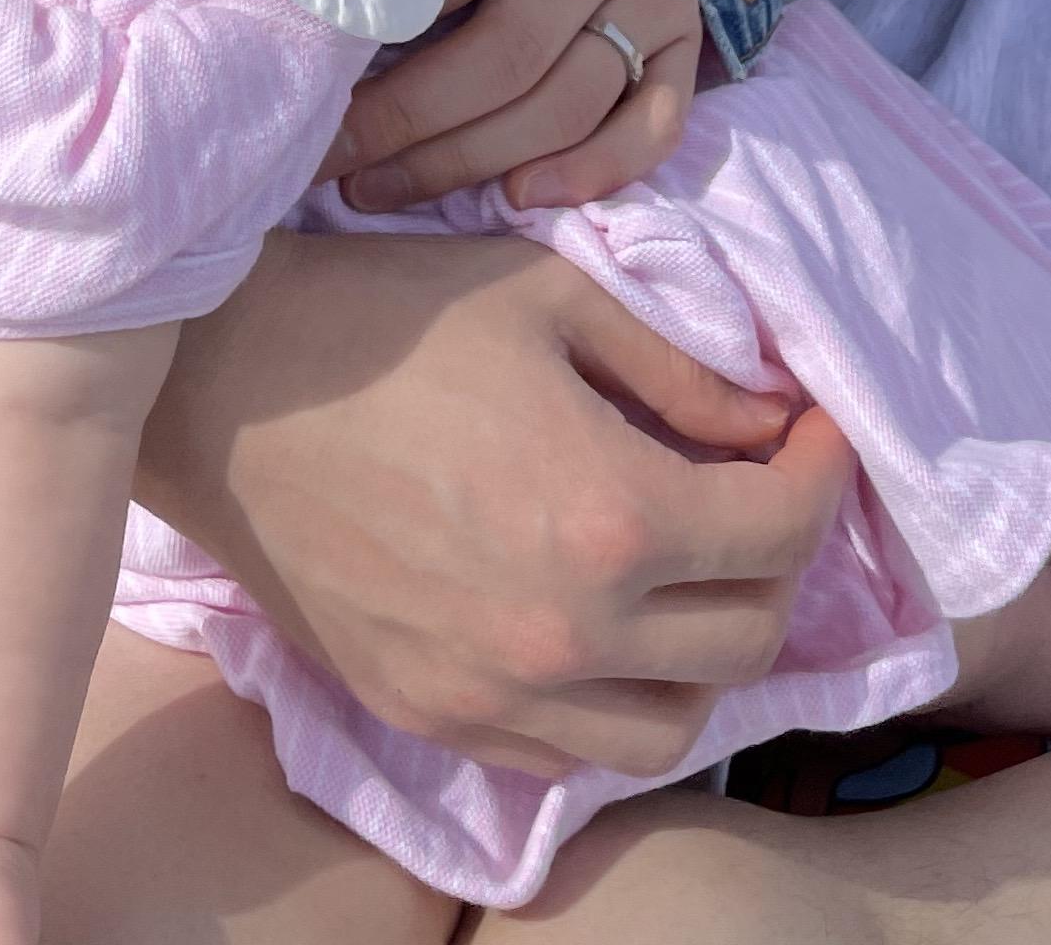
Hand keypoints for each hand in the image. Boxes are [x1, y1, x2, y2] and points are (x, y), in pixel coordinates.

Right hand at [137, 225, 849, 770]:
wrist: (227, 388)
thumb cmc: (391, 318)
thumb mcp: (552, 295)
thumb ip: (678, 369)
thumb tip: (766, 422)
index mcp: (609, 514)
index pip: (784, 530)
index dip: (823, 471)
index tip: (810, 429)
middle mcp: (567, 632)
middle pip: (749, 639)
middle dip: (781, 559)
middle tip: (756, 490)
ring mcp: (496, 693)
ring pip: (672, 731)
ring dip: (709, 654)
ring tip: (687, 572)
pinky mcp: (435, 717)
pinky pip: (572, 755)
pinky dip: (616, 705)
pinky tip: (602, 626)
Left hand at [331, 0, 705, 212]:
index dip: (376, 9)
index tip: (297, 46)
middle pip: (503, 53)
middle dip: (402, 118)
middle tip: (314, 152)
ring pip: (562, 104)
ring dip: (465, 161)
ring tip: (372, 189)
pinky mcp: (686, 33)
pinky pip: (653, 121)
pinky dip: (594, 173)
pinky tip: (517, 197)